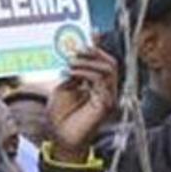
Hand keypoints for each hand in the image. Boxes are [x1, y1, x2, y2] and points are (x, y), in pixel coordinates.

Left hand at [47, 46, 117, 163]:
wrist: (59, 137)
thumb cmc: (60, 116)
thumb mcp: (64, 86)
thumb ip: (74, 72)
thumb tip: (77, 54)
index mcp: (97, 85)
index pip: (103, 62)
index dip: (98, 47)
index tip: (90, 34)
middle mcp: (106, 90)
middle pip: (110, 62)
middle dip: (94, 52)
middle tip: (76, 50)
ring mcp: (108, 97)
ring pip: (109, 68)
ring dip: (88, 61)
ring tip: (71, 63)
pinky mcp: (107, 104)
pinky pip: (103, 81)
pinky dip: (86, 72)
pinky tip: (72, 73)